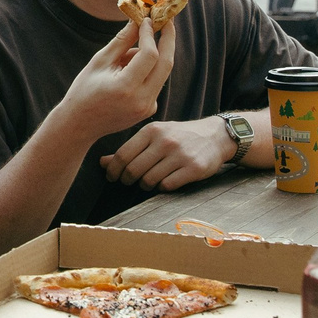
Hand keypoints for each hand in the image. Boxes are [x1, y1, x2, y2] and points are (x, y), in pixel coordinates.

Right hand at [57, 17, 171, 141]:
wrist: (80, 125)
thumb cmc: (85, 90)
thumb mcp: (100, 61)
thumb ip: (122, 41)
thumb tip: (139, 20)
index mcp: (126, 87)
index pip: (149, 55)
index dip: (150, 34)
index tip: (147, 18)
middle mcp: (142, 100)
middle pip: (166, 64)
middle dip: (168, 40)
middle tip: (166, 21)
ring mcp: (148, 108)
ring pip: (161, 72)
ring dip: (153, 56)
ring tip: (124, 58)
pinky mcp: (150, 110)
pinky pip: (155, 82)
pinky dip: (147, 71)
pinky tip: (124, 74)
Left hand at [101, 116, 234, 190]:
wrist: (215, 136)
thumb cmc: (178, 137)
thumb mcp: (154, 136)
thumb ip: (130, 149)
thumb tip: (102, 163)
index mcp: (152, 130)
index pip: (123, 155)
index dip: (113, 170)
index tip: (112, 177)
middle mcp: (165, 141)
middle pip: (134, 170)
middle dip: (128, 180)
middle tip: (130, 182)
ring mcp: (180, 155)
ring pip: (149, 180)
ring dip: (145, 185)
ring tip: (148, 181)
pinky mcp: (193, 168)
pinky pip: (167, 185)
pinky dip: (162, 187)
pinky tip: (165, 181)